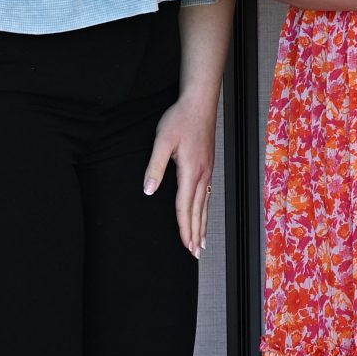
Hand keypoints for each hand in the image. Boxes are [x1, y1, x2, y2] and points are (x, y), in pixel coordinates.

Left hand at [142, 90, 216, 257]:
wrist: (200, 102)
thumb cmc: (180, 119)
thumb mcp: (162, 142)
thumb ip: (154, 168)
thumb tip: (148, 191)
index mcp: (190, 171)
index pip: (185, 206)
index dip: (184, 227)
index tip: (185, 245)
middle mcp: (202, 174)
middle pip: (198, 210)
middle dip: (196, 232)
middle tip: (196, 253)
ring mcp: (207, 170)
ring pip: (205, 203)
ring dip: (203, 224)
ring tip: (202, 241)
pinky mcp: (208, 165)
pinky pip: (207, 194)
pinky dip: (206, 209)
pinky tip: (204, 214)